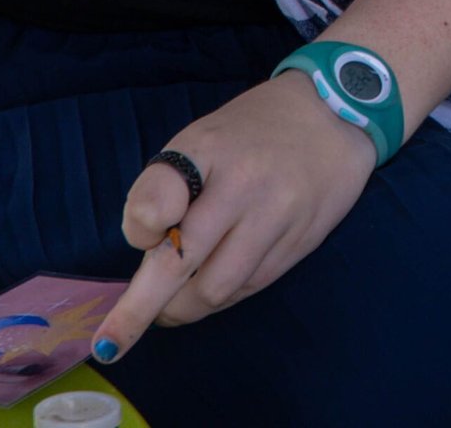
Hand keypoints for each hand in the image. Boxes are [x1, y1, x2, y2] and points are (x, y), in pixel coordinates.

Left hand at [92, 70, 377, 359]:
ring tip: (173, 304)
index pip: (158, 196)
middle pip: (181, 262)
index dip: (141, 226)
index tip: (143, 241)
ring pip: (217, 288)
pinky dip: (224, 296)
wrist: (336, 112)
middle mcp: (243, 182)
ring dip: (184, 307)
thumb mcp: (204, 138)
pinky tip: (216, 284)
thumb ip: (169, 186)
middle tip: (114, 339)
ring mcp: (277, 214)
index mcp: (209, 147)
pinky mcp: (303, 239)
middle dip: (140, 309)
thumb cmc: (254, 130)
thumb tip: (148, 250)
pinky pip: (251, 286)